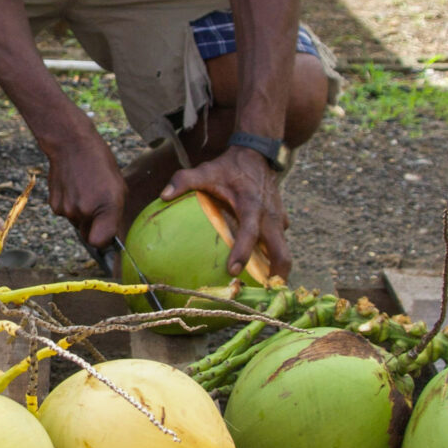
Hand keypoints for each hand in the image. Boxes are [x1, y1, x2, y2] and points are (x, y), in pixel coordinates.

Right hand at [44, 131, 127, 248]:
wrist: (72, 144)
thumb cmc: (100, 163)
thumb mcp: (118, 188)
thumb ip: (115, 214)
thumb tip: (112, 235)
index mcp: (106, 207)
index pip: (100, 243)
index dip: (104, 241)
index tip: (108, 235)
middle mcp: (84, 212)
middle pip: (88, 234)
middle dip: (93, 226)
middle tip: (97, 205)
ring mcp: (66, 209)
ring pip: (76, 223)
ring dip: (81, 214)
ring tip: (85, 191)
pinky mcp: (54, 205)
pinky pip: (65, 214)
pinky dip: (70, 206)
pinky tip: (74, 188)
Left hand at [166, 146, 291, 278]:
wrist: (257, 153)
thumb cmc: (229, 166)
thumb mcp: (206, 170)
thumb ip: (184, 180)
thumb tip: (163, 195)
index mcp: (252, 206)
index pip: (250, 233)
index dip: (243, 253)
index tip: (232, 271)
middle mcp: (270, 216)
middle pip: (281, 252)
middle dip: (276, 275)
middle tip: (264, 293)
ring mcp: (278, 219)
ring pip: (283, 249)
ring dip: (277, 268)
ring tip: (264, 288)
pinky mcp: (281, 219)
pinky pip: (280, 241)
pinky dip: (273, 253)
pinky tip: (260, 265)